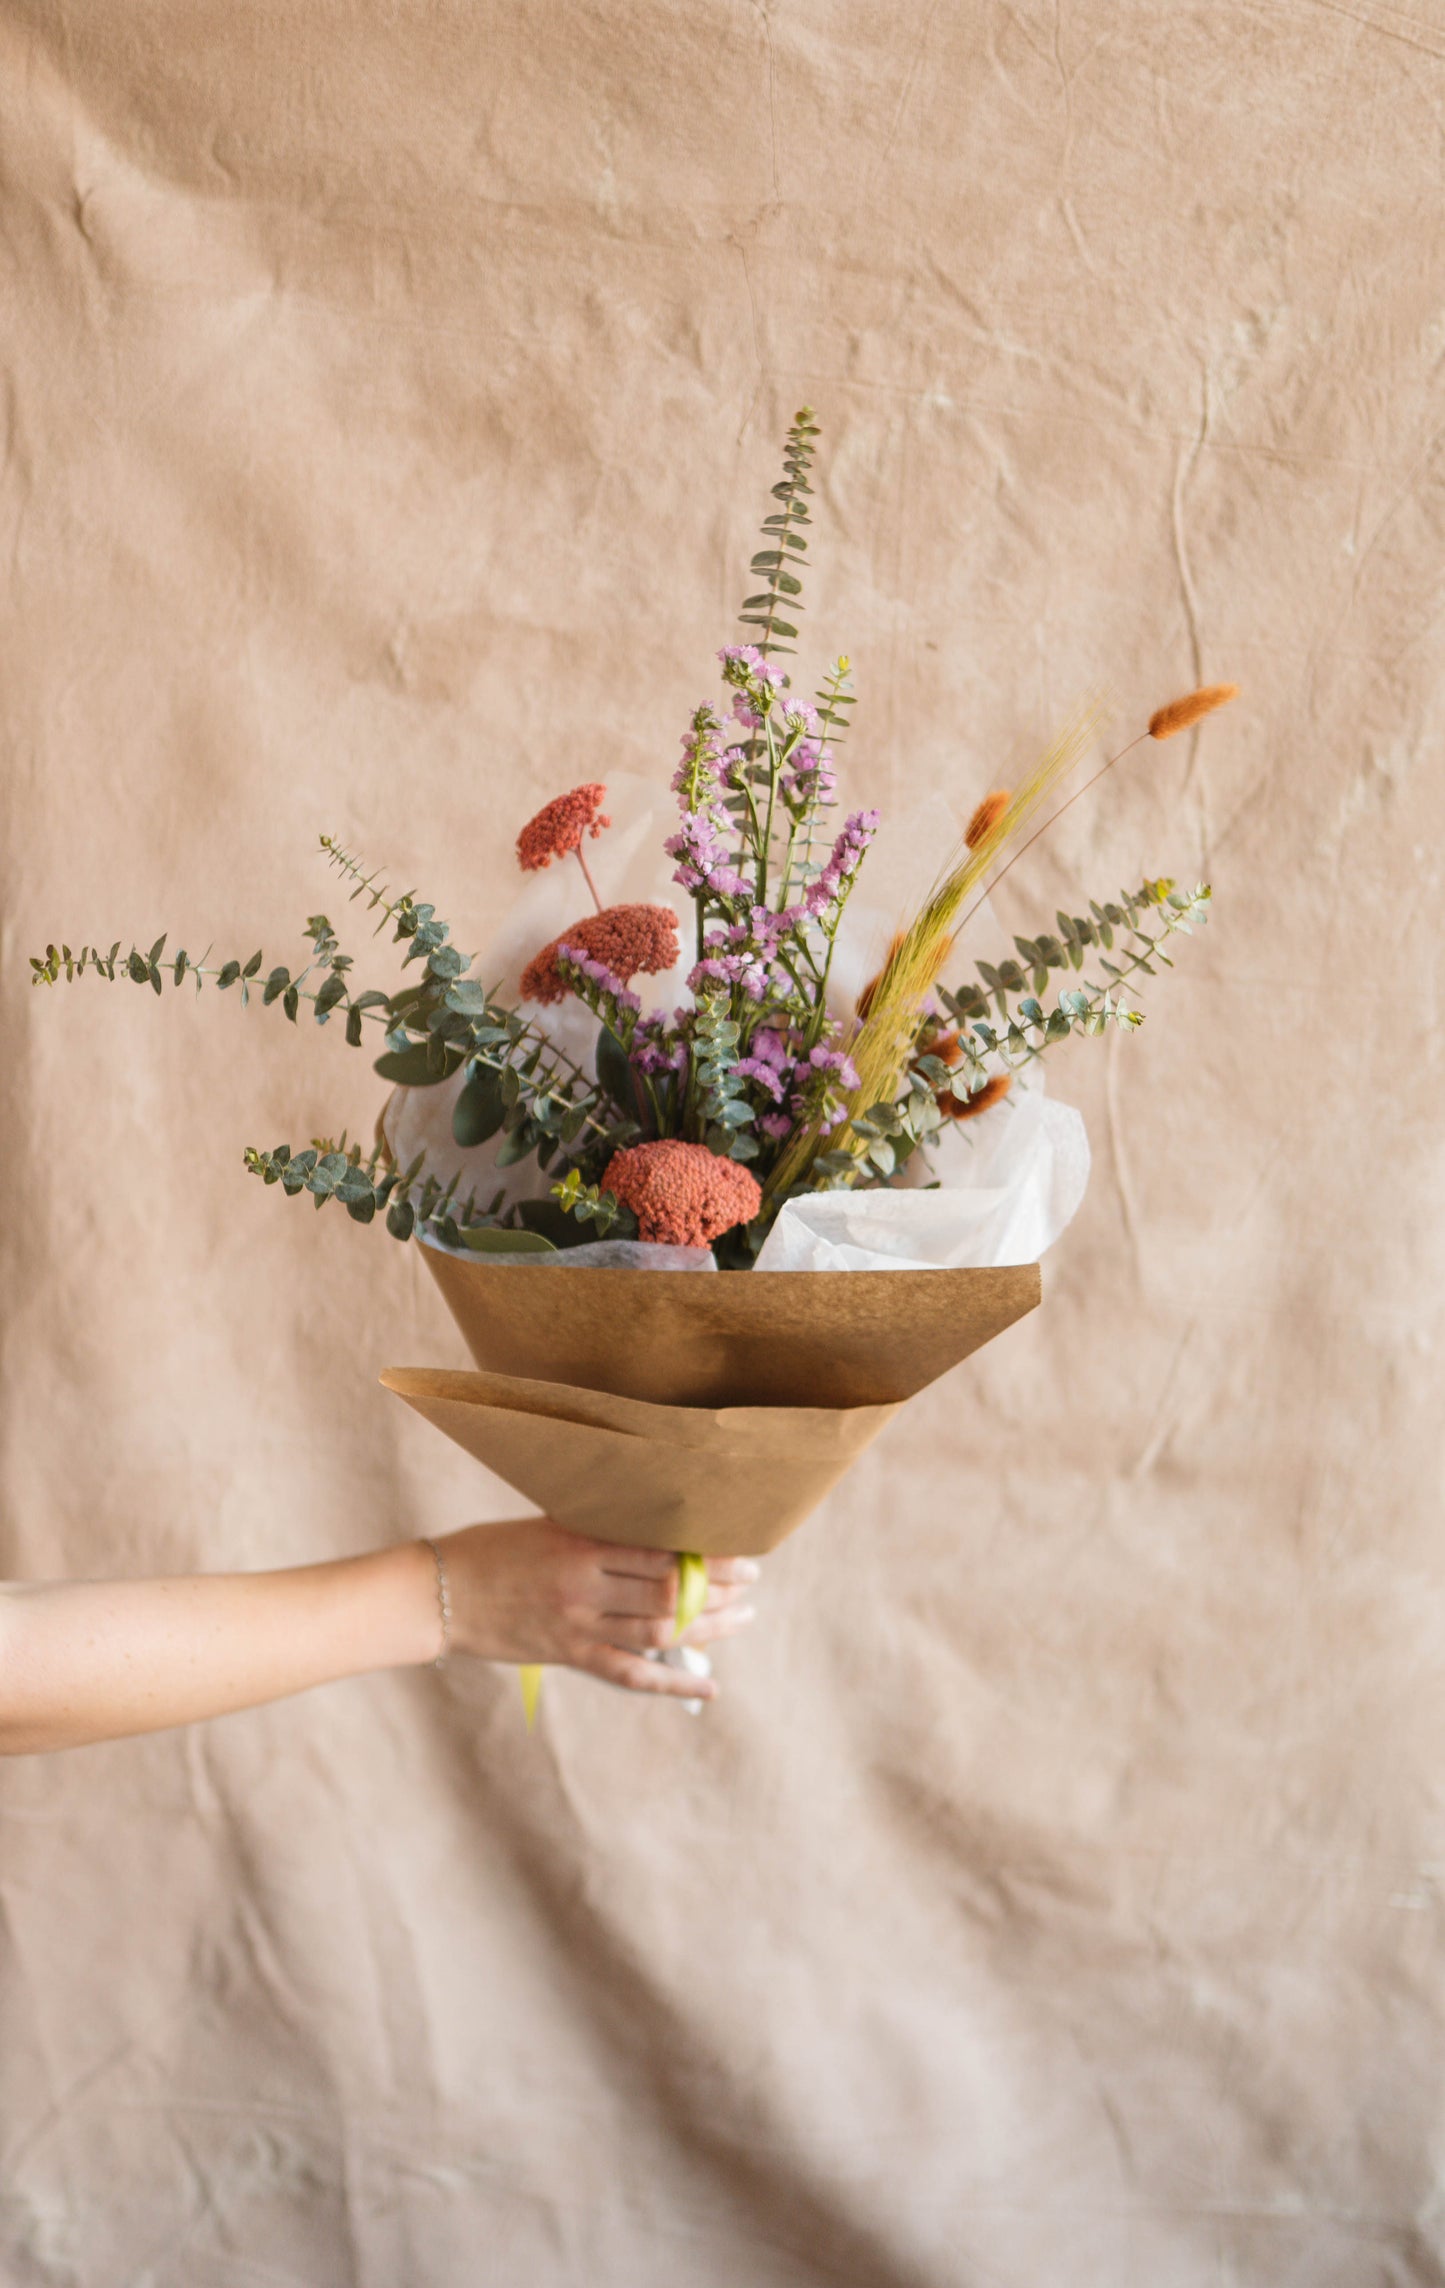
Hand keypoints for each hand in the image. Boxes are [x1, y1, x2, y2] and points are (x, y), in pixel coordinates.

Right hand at [432, 1518, 757, 1700]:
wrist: (438, 1592)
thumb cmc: (492, 1549)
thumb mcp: (547, 1524)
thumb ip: (598, 1530)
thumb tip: (657, 1532)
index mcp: (581, 1542)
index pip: (662, 1550)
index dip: (709, 1556)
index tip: (741, 1553)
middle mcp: (584, 1583)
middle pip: (670, 1591)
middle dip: (719, 1590)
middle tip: (752, 1585)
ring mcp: (577, 1623)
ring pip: (658, 1630)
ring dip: (708, 1628)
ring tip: (742, 1619)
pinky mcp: (567, 1654)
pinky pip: (630, 1673)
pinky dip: (673, 1682)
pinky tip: (707, 1685)